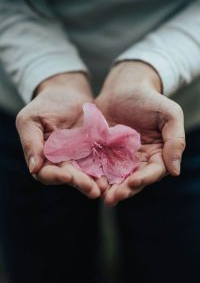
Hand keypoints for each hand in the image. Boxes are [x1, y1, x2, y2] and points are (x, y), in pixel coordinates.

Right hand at [16, 72, 100, 197]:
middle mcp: (62, 161)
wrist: (66, 92)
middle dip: (81, 183)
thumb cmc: (44, 104)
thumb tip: (34, 168)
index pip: (46, 173)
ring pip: (87, 172)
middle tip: (93, 191)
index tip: (66, 176)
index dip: (55, 176)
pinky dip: (106, 167)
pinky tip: (115, 172)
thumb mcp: (31, 120)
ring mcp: (79, 157)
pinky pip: (100, 160)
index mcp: (43, 158)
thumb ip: (30, 142)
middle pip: (70, 176)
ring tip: (105, 187)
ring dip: (95, 181)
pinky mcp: (94, 150)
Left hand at [96, 61, 184, 205]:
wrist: (124, 86)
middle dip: (123, 190)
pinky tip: (87, 180)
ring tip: (99, 195)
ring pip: (115, 177)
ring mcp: (119, 157)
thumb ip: (175, 140)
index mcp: (156, 154)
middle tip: (112, 198)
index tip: (133, 182)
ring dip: (108, 187)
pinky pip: (99, 165)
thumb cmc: (149, 99)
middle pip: (133, 180)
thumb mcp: (169, 115)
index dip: (145, 179)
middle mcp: (138, 160)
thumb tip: (175, 171)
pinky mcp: (103, 152)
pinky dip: (94, 174)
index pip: (153, 171)